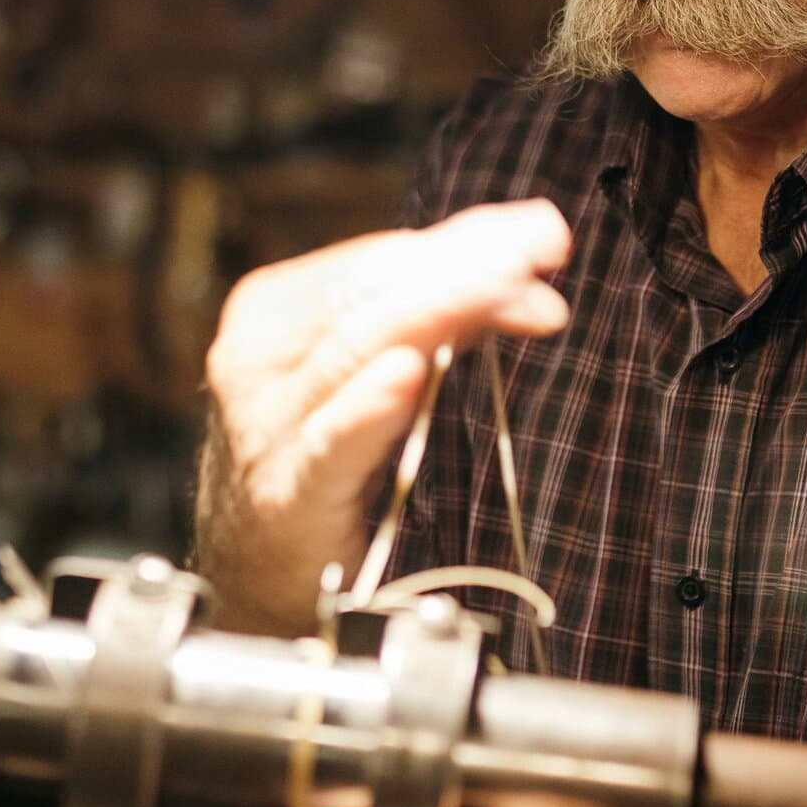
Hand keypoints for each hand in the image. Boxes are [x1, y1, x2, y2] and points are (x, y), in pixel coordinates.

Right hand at [196, 200, 571, 634]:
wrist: (261, 574)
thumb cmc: (327, 460)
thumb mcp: (380, 372)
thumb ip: (444, 312)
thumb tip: (532, 252)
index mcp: (278, 312)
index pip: (380, 258)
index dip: (465, 240)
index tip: (542, 232)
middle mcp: (260, 357)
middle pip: (372, 293)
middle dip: (468, 264)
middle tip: (545, 244)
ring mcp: (265, 426)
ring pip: (357, 347)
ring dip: (444, 309)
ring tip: (510, 286)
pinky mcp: (285, 497)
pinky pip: (329, 442)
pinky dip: (369, 407)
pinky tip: (409, 377)